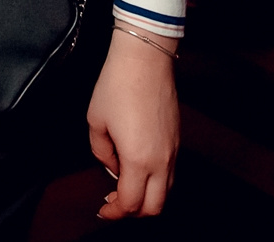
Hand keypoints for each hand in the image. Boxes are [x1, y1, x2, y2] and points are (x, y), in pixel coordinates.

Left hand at [88, 26, 178, 219]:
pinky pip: (170, 173)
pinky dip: (156, 181)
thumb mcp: (96, 122)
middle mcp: (161, 161)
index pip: (130, 203)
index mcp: (138, 160)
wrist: (144, 59)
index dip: (114, 212)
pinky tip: (138, 168)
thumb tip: (112, 166)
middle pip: (154, 207)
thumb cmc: (117, 85)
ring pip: (166, 192)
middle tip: (115, 204)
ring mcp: (173, 151)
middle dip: (134, 212)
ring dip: (147, 197)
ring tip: (125, 186)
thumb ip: (101, 152)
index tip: (103, 210)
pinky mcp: (177, 140)